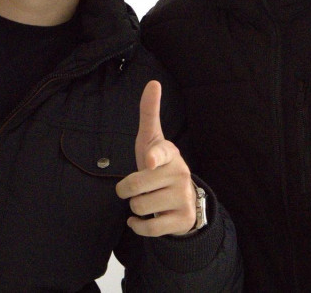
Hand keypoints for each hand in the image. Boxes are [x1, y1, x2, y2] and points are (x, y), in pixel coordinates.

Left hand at [115, 80, 196, 236]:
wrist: (183, 199)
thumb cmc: (159, 165)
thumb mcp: (152, 140)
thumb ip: (149, 114)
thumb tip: (153, 82)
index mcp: (169, 153)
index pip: (159, 154)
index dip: (152, 158)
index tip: (149, 161)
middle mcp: (180, 174)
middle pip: (134, 186)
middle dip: (126, 190)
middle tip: (136, 188)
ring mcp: (183, 197)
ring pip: (139, 207)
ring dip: (136, 207)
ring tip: (148, 200)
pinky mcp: (183, 219)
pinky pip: (149, 228)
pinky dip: (139, 226)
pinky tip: (144, 219)